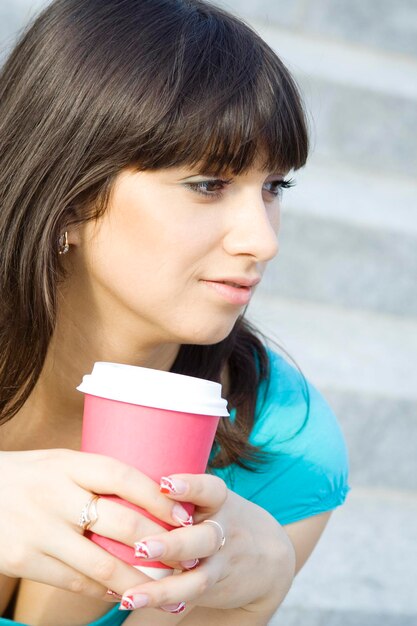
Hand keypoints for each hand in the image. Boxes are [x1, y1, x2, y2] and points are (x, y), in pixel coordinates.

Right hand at [0, 449, 195, 600]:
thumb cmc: (29, 476)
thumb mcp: (59, 462)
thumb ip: (96, 476)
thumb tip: (151, 491)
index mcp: (67, 464)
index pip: (122, 476)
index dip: (156, 497)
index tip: (183, 514)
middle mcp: (54, 495)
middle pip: (118, 522)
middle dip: (158, 544)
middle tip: (185, 557)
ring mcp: (37, 530)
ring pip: (100, 563)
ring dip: (138, 580)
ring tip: (165, 587)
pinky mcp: (22, 560)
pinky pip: (74, 582)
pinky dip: (104, 591)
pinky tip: (124, 593)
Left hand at [117, 473, 294, 615]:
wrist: (268, 557)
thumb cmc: (221, 517)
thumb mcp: (212, 498)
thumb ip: (180, 491)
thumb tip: (124, 464)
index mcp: (220, 501)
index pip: (210, 490)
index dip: (190, 486)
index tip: (165, 484)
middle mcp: (223, 531)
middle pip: (203, 538)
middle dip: (173, 543)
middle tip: (142, 546)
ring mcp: (219, 561)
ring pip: (197, 574)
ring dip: (163, 586)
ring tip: (132, 594)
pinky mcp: (212, 585)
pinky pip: (189, 595)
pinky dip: (162, 599)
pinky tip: (133, 600)